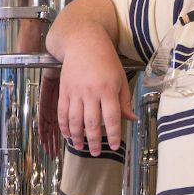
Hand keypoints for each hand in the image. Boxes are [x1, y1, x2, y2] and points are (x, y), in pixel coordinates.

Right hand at [55, 38, 132, 156]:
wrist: (83, 42)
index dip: (113, 134)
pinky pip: (62, 112)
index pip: (112, 118)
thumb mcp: (120, 78)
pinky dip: (64, 125)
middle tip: (96, 153)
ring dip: (77, 136)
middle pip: (92, 123)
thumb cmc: (105, 59)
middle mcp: (91, 92)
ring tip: (80, 147)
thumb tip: (131, 118)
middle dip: (94, 141)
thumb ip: (124, 100)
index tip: (115, 146)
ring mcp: (75, 92)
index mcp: (108, 90)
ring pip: (75, 120)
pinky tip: (67, 134)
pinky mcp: (64, 90)